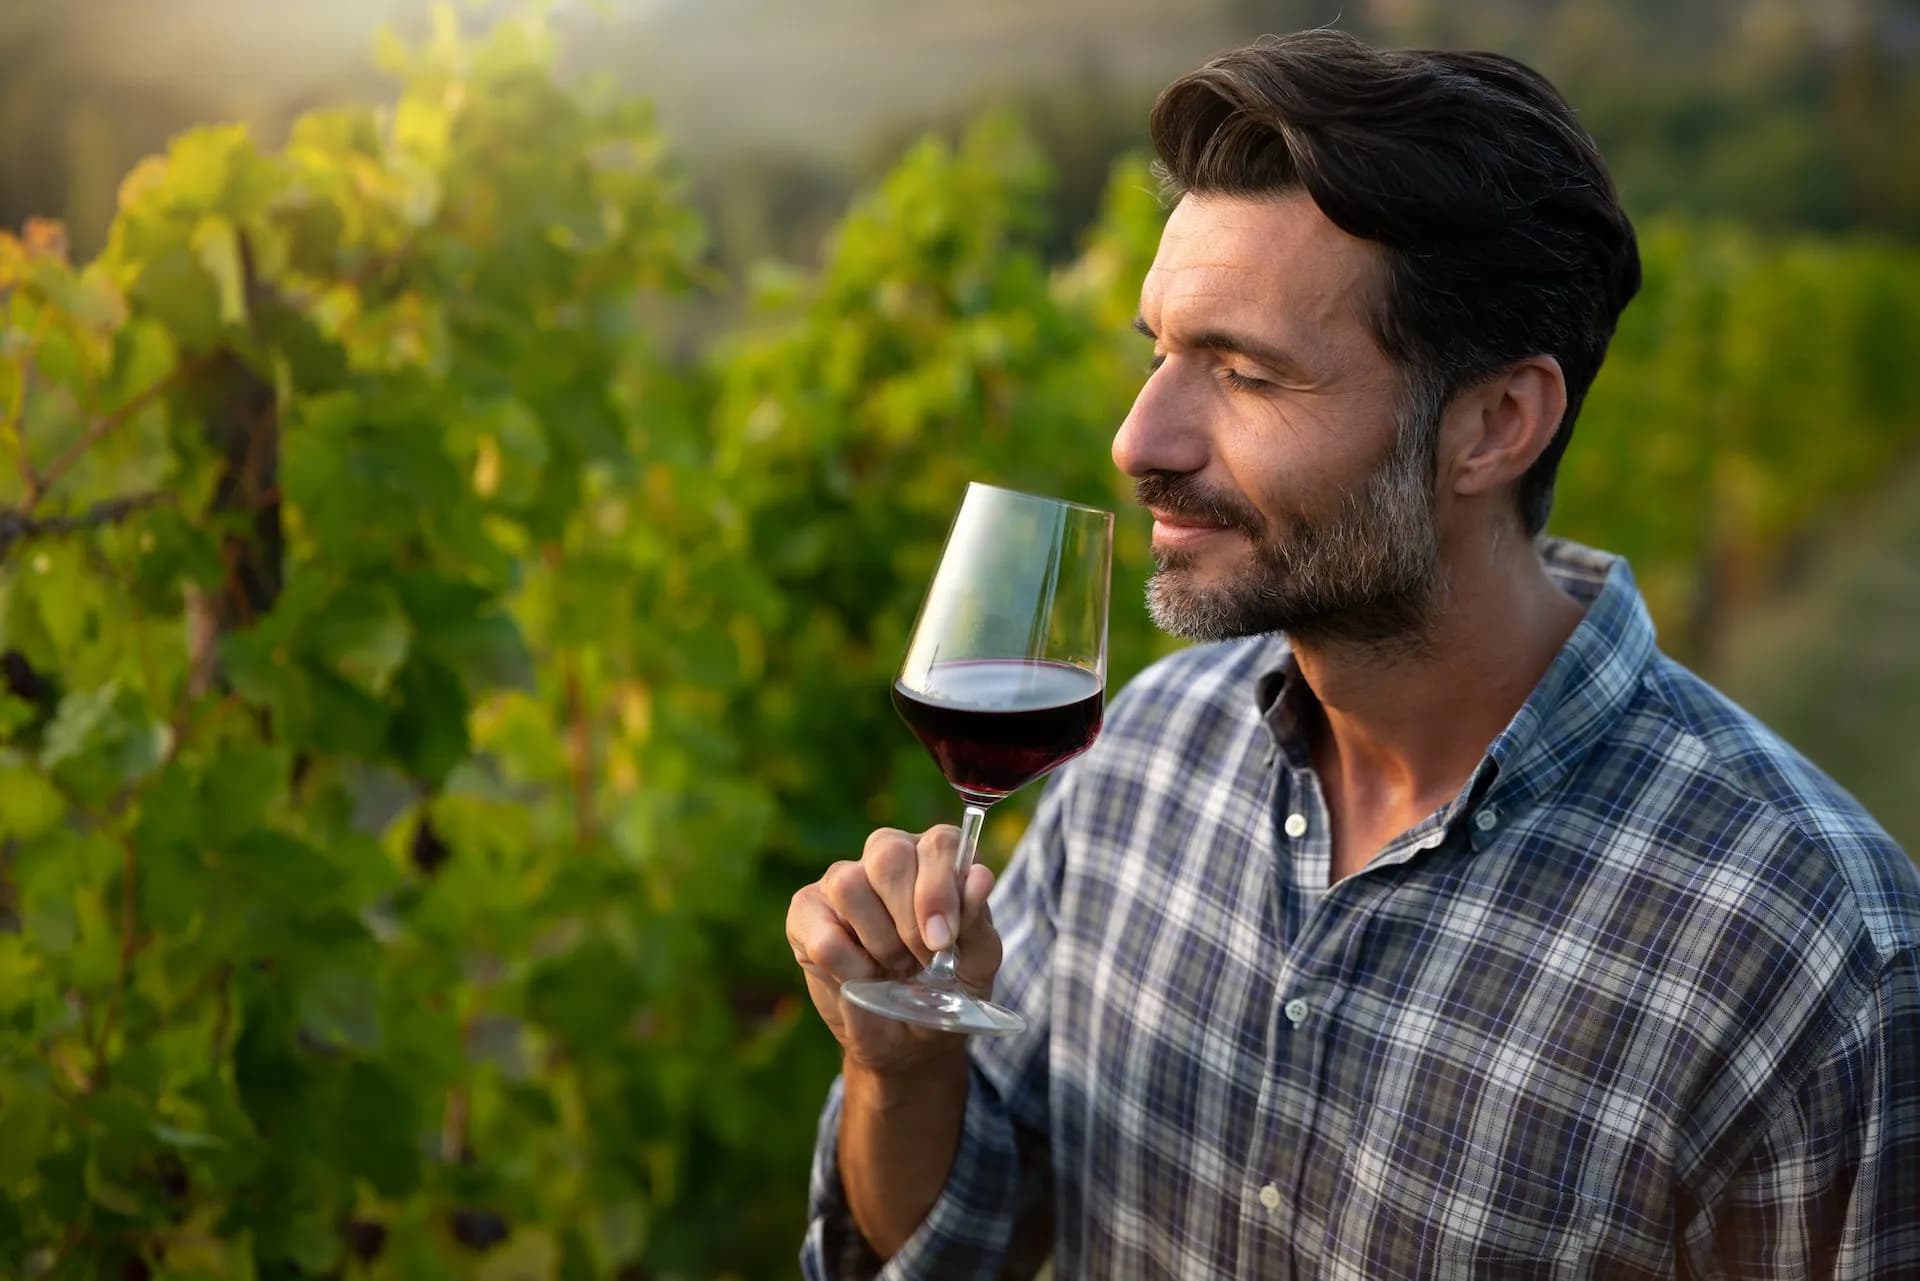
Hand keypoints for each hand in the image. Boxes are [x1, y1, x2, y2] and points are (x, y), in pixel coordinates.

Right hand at [787, 825, 1001, 1073]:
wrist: (908, 1039)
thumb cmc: (947, 990)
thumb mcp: (976, 966)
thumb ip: (978, 923)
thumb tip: (979, 878)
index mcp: (937, 859)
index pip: (940, 842)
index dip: (940, 887)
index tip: (943, 939)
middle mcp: (889, 857)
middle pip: (888, 854)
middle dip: (908, 915)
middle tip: (923, 959)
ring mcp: (843, 879)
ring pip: (849, 885)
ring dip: (879, 942)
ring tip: (894, 967)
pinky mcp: (807, 912)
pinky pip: (822, 934)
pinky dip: (849, 968)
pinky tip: (864, 978)